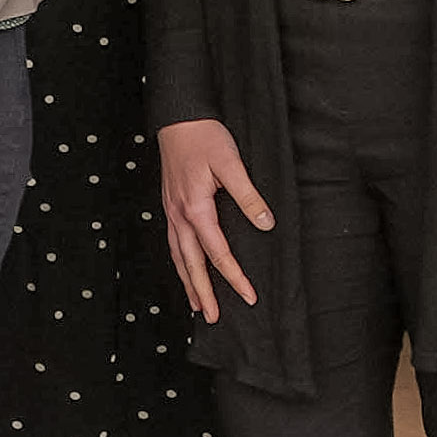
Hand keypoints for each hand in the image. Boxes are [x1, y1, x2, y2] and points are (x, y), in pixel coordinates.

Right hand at [160, 116, 267, 321]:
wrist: (178, 118)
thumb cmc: (204, 138)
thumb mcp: (231, 164)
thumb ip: (248, 196)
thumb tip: (265, 224)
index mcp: (195, 208)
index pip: (217, 252)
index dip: (234, 276)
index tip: (249, 296)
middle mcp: (179, 215)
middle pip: (190, 263)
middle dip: (202, 292)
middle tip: (212, 318)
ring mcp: (171, 211)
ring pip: (178, 256)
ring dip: (187, 282)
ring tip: (196, 305)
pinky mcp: (170, 205)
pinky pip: (173, 243)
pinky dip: (179, 263)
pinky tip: (184, 270)